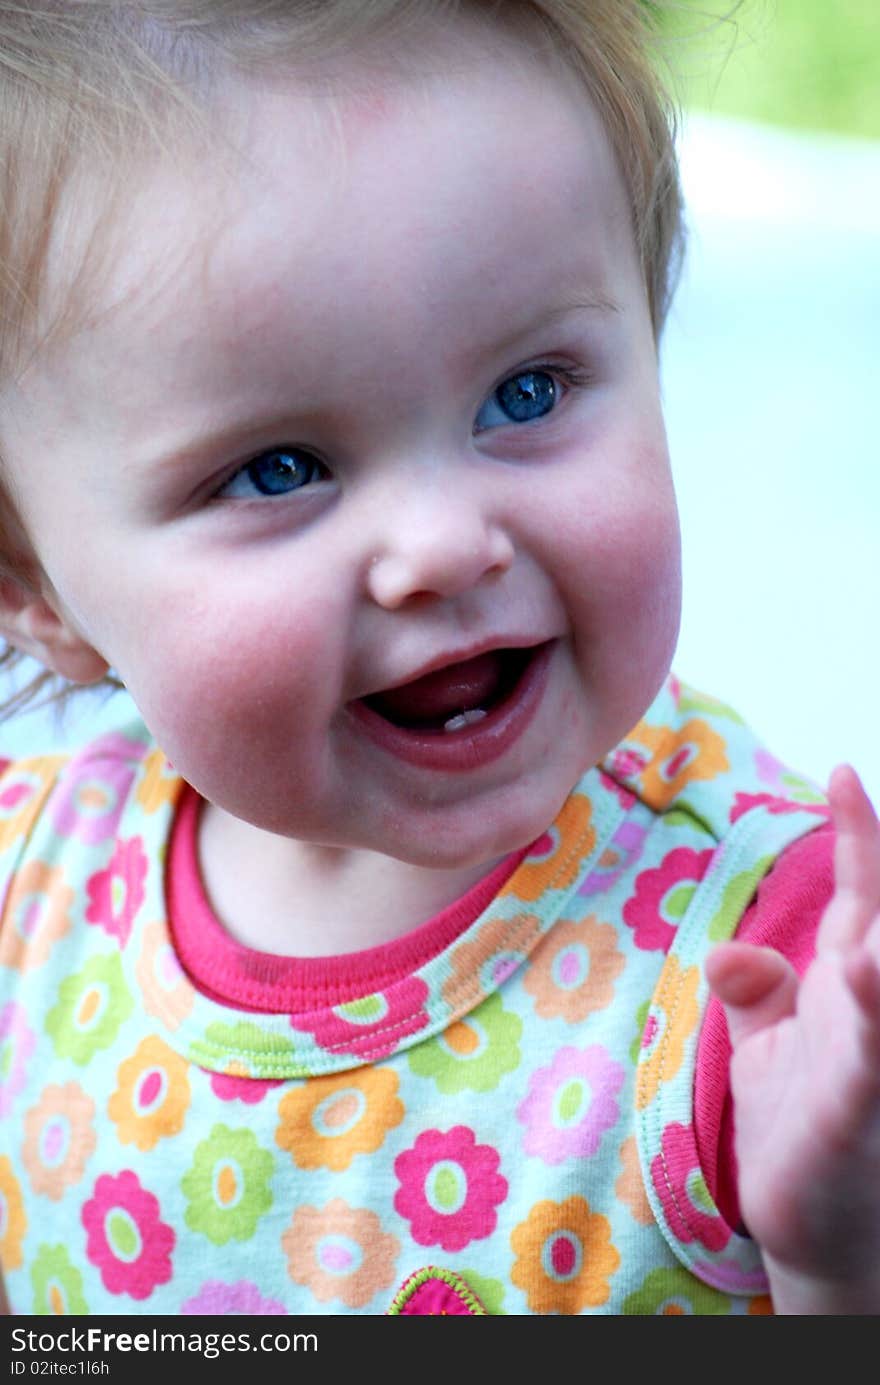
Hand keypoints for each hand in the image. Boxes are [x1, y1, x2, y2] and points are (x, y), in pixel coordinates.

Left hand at [705, 765, 879, 1312]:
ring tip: (868, 925)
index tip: (841, 771)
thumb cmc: (801, 1130)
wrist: (818, 1235)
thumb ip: (753, 989)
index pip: (859, 895)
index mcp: (846, 986)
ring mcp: (867, 1062)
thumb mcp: (767, 1047)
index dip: (856, 833)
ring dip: (878, 947)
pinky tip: (863, 974)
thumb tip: (729, 953)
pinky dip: (868, 1016)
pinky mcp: (851, 1116)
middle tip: (858, 791)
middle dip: (878, 868)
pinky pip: (864, 1061)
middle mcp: (867, 1013)